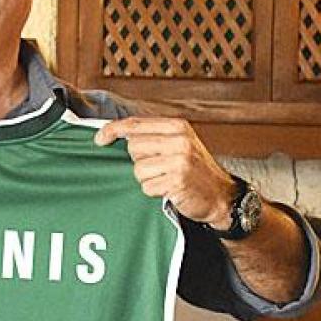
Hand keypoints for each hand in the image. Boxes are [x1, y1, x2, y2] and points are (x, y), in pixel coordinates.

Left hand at [94, 117, 234, 228]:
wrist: (222, 196)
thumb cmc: (196, 172)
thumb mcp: (181, 145)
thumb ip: (155, 136)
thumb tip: (118, 134)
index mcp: (177, 127)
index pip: (135, 124)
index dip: (113, 130)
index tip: (99, 139)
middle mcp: (179, 140)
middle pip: (133, 147)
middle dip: (139, 161)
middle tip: (159, 168)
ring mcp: (179, 160)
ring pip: (138, 169)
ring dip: (147, 179)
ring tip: (166, 180)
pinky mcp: (177, 180)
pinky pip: (147, 187)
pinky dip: (154, 192)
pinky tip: (170, 191)